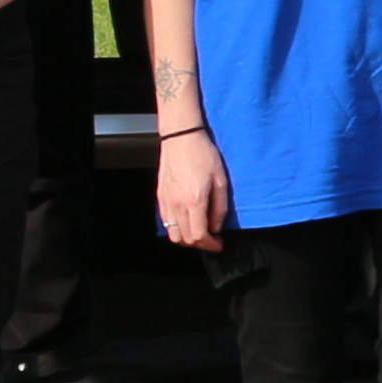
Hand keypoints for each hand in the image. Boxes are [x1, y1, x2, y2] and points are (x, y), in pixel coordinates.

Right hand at [153, 124, 228, 251]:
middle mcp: (177, 204)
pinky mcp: (160, 197)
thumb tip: (216, 226)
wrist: (181, 137)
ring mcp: (166, 202)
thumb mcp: (221, 180)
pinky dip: (176, 228)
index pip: (199, 236)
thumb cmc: (202, 154)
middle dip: (200, 244)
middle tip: (211, 239)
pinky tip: (187, 220)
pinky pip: (165, 222)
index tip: (219, 243)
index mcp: (194, 201)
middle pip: (184, 239)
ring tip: (199, 231)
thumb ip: (220, 207)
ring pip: (172, 234)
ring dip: (186, 238)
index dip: (211, 245)